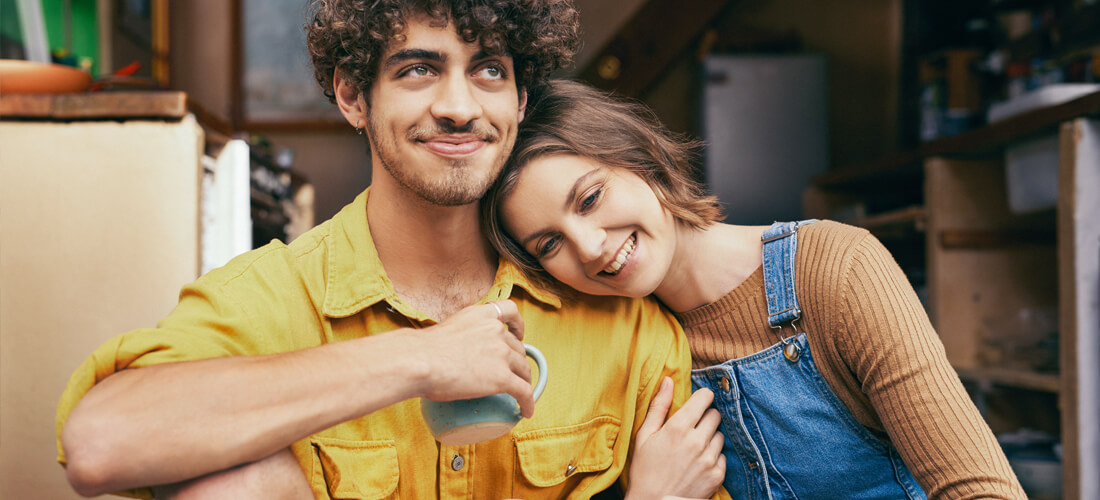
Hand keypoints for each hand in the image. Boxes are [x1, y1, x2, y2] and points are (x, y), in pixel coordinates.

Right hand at [410, 300, 536, 416]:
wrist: (419, 361)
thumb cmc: (421, 351)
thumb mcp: (446, 329)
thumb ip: (460, 335)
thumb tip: (455, 350)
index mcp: (481, 315)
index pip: (509, 310)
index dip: (518, 324)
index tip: (519, 334)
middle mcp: (495, 330)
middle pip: (517, 347)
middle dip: (517, 360)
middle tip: (511, 372)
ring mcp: (501, 353)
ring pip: (523, 369)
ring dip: (524, 381)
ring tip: (521, 394)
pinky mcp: (502, 377)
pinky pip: (523, 391)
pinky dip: (528, 402)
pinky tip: (526, 411)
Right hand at [626, 378, 724, 499]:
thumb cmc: (644, 470)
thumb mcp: (644, 436)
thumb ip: (659, 406)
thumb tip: (668, 381)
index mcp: (678, 427)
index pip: (705, 398)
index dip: (702, 398)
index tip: (697, 403)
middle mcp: (697, 441)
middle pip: (716, 415)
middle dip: (706, 417)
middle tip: (693, 427)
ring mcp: (709, 459)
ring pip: (720, 435)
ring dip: (710, 437)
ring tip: (694, 448)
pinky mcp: (717, 475)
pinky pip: (723, 456)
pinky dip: (713, 457)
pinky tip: (698, 463)